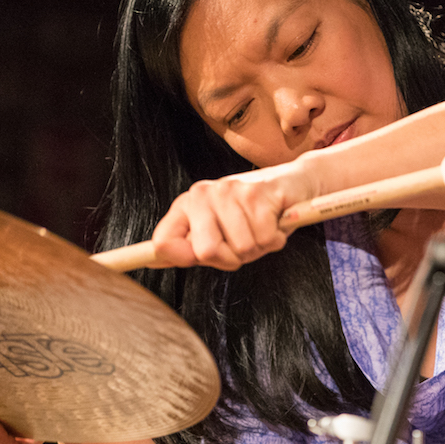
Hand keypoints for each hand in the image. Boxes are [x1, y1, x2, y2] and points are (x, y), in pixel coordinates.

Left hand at [149, 159, 319, 269]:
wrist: (294, 182)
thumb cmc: (254, 213)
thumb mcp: (217, 229)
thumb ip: (187, 246)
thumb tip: (150, 260)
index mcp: (187, 205)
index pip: (162, 243)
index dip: (184, 260)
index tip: (206, 256)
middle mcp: (202, 194)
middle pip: (206, 253)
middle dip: (233, 259)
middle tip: (244, 242)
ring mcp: (229, 192)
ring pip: (242, 249)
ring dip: (259, 247)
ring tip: (263, 227)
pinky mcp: (257, 194)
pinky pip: (265, 239)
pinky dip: (275, 239)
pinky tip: (276, 221)